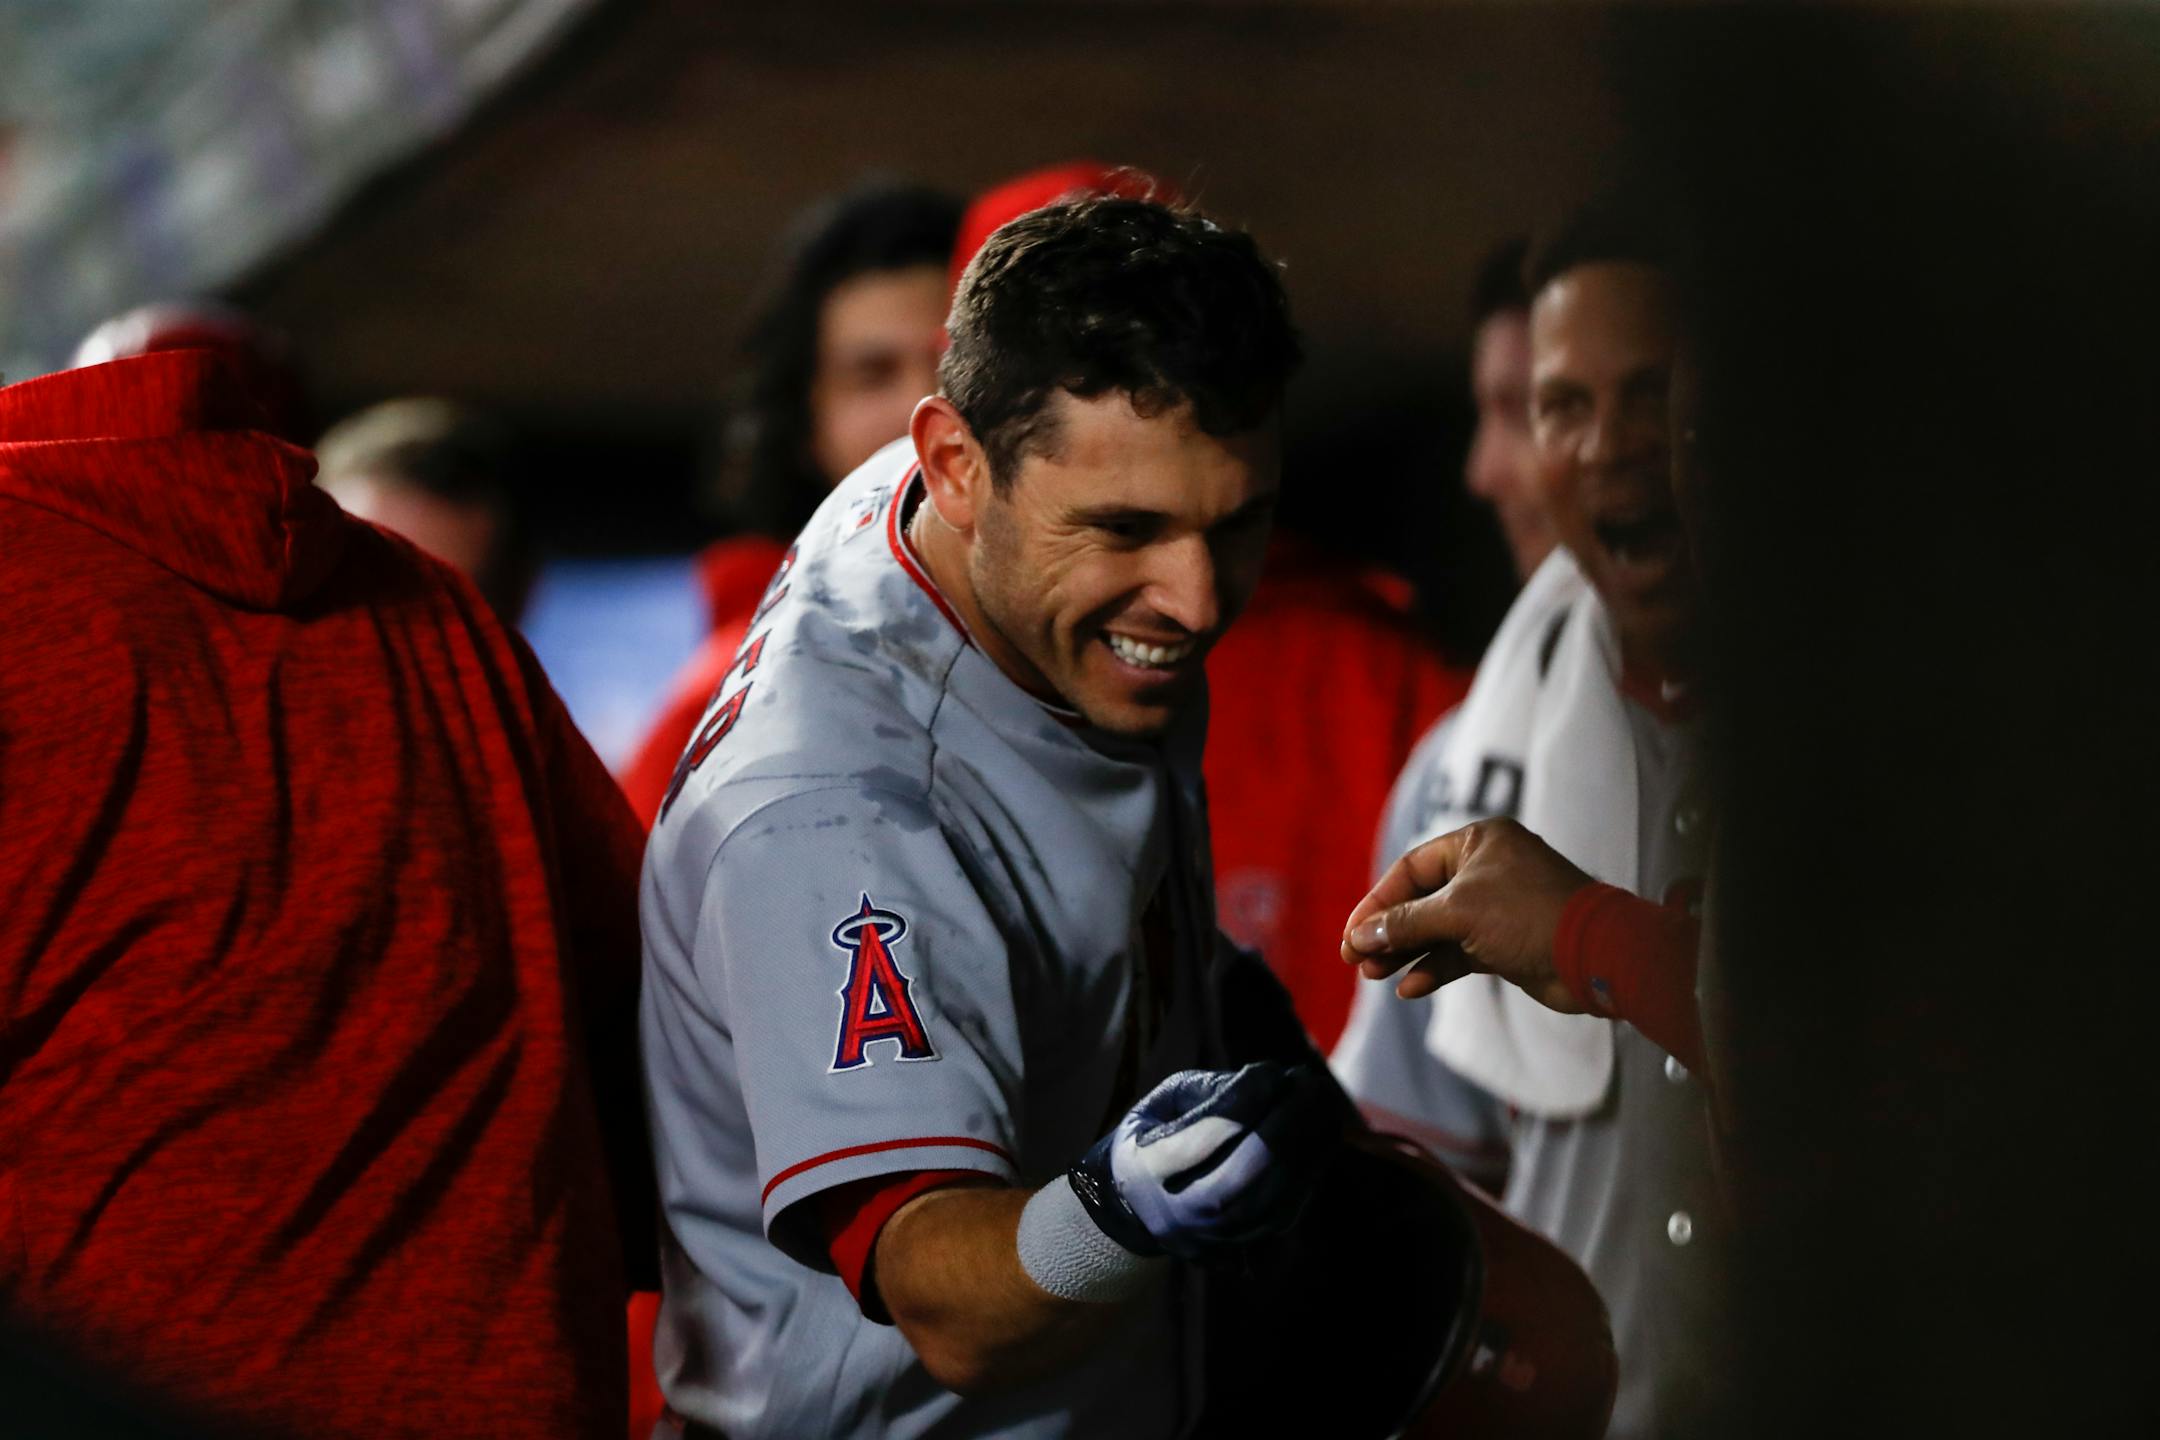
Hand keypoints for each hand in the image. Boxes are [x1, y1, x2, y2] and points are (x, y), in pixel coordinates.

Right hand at [1068, 1062, 1338, 1263]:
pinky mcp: (1242, 1247)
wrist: (1136, 1209)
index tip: (1271, 1069)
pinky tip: (1324, 1132)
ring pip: (1273, 1195)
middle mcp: (1180, 1212)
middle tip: (1307, 1081)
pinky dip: (1310, 1168)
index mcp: (1148, 1170)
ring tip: (1324, 1101)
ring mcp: (1213, 1238)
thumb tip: (1270, 1083)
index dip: (1246, 1099)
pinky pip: (1287, 1208)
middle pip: (1246, 1171)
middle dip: (1285, 1121)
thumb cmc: (1153, 1140)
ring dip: (1309, 1144)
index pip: (1206, 1135)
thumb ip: (1208, 1092)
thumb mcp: (1162, 1104)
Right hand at [1341, 818, 1592, 1009]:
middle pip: (1421, 900)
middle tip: (1356, 959)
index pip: (1411, 868)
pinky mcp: (1504, 942)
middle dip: (1387, 931)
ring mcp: (1496, 907)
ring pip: (1437, 930)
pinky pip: (1458, 953)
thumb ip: (1404, 924)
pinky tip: (1411, 988)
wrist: (1595, 955)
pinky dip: (1434, 968)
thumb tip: (1358, 937)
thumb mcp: (1458, 913)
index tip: (1351, 934)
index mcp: (1477, 842)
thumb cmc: (1529, 915)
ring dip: (1406, 952)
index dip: (1377, 902)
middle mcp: (1486, 869)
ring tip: (1375, 976)